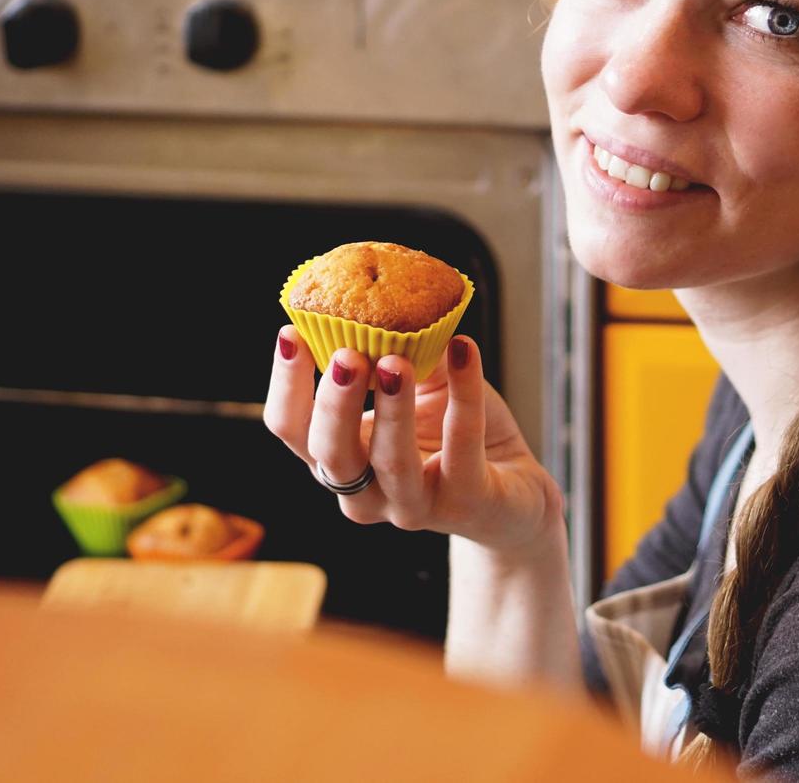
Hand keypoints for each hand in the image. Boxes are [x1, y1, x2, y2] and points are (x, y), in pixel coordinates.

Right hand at [263, 327, 562, 552]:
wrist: (512, 484)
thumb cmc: (450, 430)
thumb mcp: (419, 382)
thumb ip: (395, 348)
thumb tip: (380, 292)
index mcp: (340, 457)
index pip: (292, 429)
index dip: (285, 386)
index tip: (291, 334)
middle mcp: (365, 492)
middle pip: (330, 455)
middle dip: (334, 404)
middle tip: (345, 356)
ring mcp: (413, 506)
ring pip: (391, 465)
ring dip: (392, 410)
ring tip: (395, 362)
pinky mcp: (465, 505)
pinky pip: (461, 451)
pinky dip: (463, 396)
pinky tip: (464, 350)